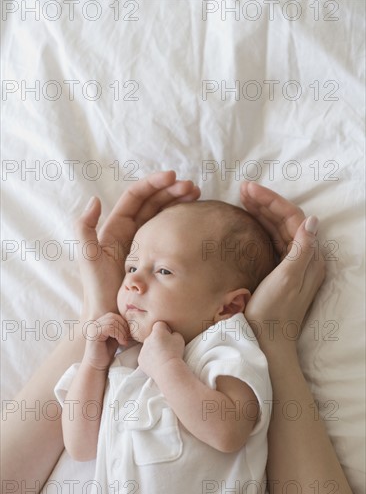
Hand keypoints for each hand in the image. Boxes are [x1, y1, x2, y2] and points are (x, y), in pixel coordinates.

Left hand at [74, 171, 199, 319]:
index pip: (136, 197)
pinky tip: (194, 218)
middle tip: (193, 187)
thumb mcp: (88, 257)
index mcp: (115, 227)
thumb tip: (95, 199)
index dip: (154, 184)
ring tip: (198, 195)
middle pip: (153, 202)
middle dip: (171, 190)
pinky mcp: (155, 256)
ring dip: (178, 202)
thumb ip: (85, 228)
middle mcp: (129, 231)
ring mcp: (144, 243)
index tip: (173, 177)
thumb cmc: (97, 289)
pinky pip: (168, 233)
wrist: (110, 316)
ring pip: (163, 214)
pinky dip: (180, 222)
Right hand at [82, 312, 130, 370]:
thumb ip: (119, 328)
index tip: (128, 334)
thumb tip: (132, 320)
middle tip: (127, 338)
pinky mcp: (94, 334)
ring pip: (112, 322)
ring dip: (122, 332)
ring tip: (124, 341)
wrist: (97, 365)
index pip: (114, 315)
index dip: (123, 323)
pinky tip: (121, 343)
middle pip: (113, 317)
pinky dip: (119, 335)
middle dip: (124, 327)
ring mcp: (93, 328)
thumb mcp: (115, 337)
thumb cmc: (106, 352)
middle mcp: (94, 323)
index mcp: (99, 322)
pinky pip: (109, 328)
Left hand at [138, 322, 184, 379]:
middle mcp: (147, 338)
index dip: (165, 329)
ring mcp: (142, 349)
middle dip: (158, 340)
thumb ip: (173, 333)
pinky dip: (150, 359)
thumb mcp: (179, 338)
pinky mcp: (140, 359)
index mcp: (157, 331)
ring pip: (148, 347)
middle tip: (167, 348)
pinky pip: (145, 356)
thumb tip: (170, 334)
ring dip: (154, 350)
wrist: (167, 369)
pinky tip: (158, 363)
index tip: (169, 335)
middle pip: (153, 336)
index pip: (159, 324)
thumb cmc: (175, 353)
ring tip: (163, 357)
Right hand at [240, 181, 324, 348]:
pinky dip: (260, 228)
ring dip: (261, 212)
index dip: (271, 201)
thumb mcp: (287, 280)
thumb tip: (313, 220)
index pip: (293, 218)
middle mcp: (304, 258)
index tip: (249, 190)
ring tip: (242, 199)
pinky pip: (272, 241)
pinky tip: (248, 222)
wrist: (267, 342)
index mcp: (309, 258)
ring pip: (278, 229)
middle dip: (265, 203)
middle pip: (285, 221)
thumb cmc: (274, 313)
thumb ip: (301, 250)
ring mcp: (292, 265)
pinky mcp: (279, 271)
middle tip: (242, 189)